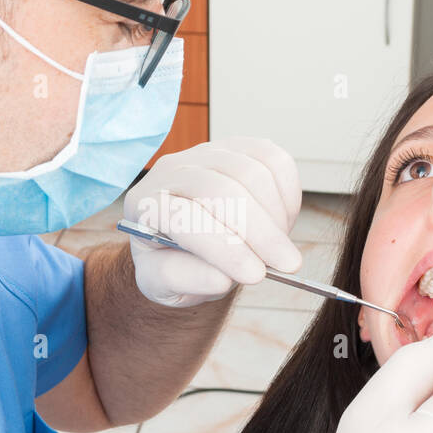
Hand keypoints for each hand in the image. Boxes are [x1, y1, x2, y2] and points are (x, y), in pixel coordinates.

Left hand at [124, 138, 302, 307]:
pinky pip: (272, 159)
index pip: (183, 218)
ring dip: (276, 216)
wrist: (185, 241)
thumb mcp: (165, 285)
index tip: (255, 275)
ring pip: (251, 173)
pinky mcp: (238, 147)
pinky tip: (282, 222)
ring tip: (279, 250)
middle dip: (260, 231)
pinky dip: (287, 194)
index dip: (223, 247)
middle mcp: (171, 170)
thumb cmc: (172, 262)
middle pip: (221, 190)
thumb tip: (222, 277)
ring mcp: (206, 153)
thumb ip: (187, 280)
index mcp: (145, 205)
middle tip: (287, 265)